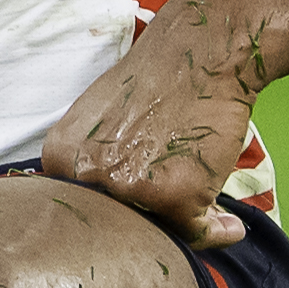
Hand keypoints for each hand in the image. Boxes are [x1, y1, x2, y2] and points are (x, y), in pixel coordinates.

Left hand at [38, 16, 255, 249]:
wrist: (201, 52)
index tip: (139, 217)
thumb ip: (89, 165)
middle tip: (174, 216)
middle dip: (150, 228)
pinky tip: (228, 224)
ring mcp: (130, 189)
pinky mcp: (174, 197)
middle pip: (118, 231)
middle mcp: (88, 178)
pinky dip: (217, 231)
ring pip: (159, 235)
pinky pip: (196, 233)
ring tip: (203, 205)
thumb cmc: (156, 79)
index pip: (83, 215)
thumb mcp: (95, 118)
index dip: (117, 220)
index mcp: (60, 159)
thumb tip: (107, 217)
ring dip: (185, 228)